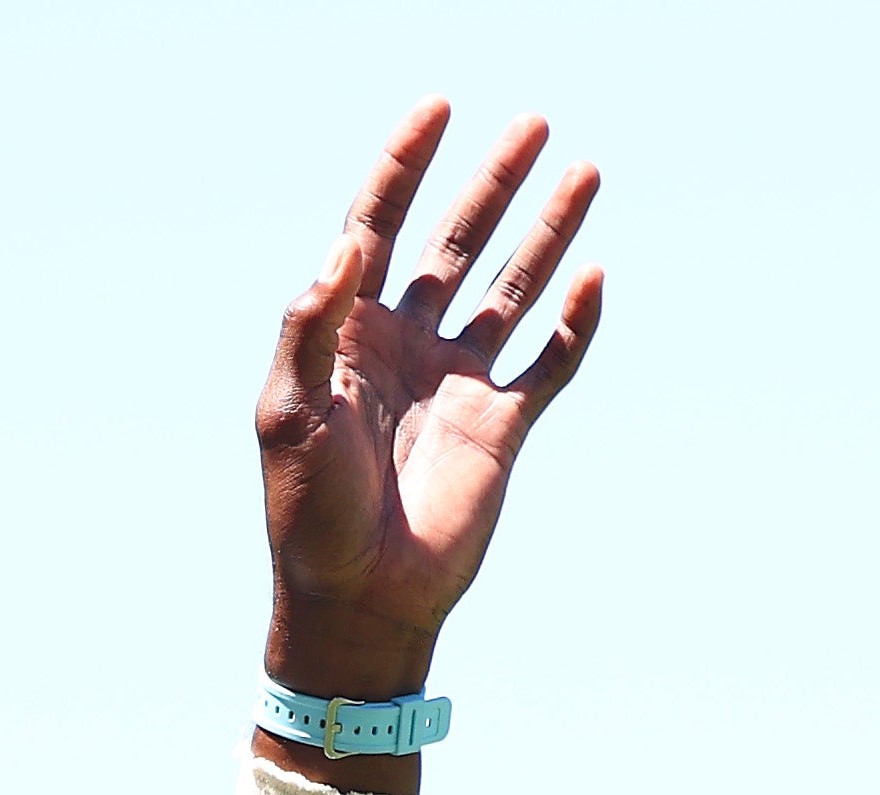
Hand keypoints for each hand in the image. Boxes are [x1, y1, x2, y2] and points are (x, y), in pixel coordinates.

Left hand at [258, 100, 607, 708]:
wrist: (360, 599)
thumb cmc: (308, 514)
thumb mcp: (288, 414)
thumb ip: (310, 326)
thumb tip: (345, 245)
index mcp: (350, 332)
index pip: (378, 224)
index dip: (405, 164)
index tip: (437, 110)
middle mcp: (407, 344)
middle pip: (458, 241)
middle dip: (493, 181)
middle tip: (533, 123)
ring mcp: (458, 383)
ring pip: (511, 289)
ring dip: (547, 232)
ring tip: (584, 171)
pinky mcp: (501, 428)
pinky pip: (548, 363)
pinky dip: (574, 323)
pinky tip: (592, 277)